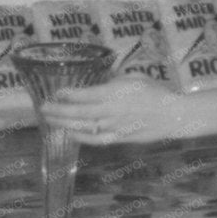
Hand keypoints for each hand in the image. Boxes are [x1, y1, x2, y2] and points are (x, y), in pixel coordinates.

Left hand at [41, 77, 189, 145]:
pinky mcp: (118, 138)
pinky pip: (95, 139)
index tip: (57, 92)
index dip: (68, 94)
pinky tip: (70, 134)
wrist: (173, 115)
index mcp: (116, 93)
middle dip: (58, 110)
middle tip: (43, 107)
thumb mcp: (135, 77)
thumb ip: (115, 80)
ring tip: (50, 120)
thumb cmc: (156, 92)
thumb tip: (101, 81)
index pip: (85, 95)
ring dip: (65, 123)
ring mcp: (114, 126)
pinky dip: (81, 137)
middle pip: (79, 112)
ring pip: (83, 126)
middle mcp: (111, 111)